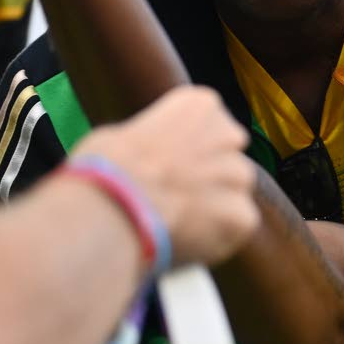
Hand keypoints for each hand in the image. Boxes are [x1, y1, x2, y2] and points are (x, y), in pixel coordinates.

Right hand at [73, 86, 258, 266]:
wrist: (108, 209)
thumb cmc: (102, 171)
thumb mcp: (124, 135)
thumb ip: (156, 141)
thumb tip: (152, 158)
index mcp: (202, 104)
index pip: (210, 127)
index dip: (189, 153)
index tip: (169, 168)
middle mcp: (229, 134)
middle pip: (228, 160)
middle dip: (209, 179)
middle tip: (177, 199)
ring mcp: (238, 174)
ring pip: (234, 195)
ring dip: (214, 209)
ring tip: (175, 224)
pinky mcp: (241, 214)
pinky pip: (236, 227)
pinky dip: (217, 236)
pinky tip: (186, 239)